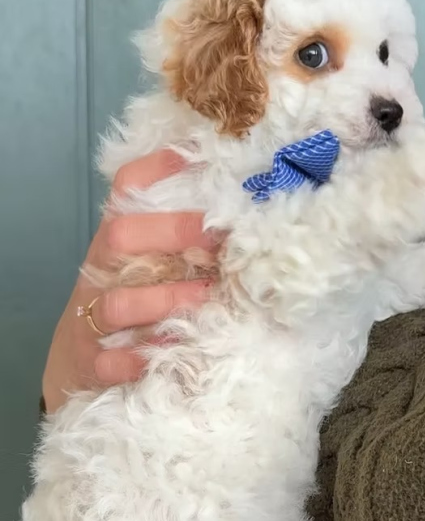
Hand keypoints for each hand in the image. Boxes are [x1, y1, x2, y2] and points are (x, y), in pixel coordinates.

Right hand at [42, 150, 218, 412]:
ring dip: (165, 299)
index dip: (155, 169)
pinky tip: (168, 354)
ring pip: (117, 303)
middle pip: (118, 237)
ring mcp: (92, 319)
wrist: (83, 359)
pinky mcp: (92, 362)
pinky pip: (109, 361)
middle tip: (218, 238)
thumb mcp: (151, 264)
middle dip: (172, 232)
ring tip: (206, 298)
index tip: (193, 158)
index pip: (124, 190)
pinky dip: (138, 358)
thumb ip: (184, 240)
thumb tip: (245, 202)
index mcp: (117, 242)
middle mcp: (101, 273)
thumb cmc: (133, 301)